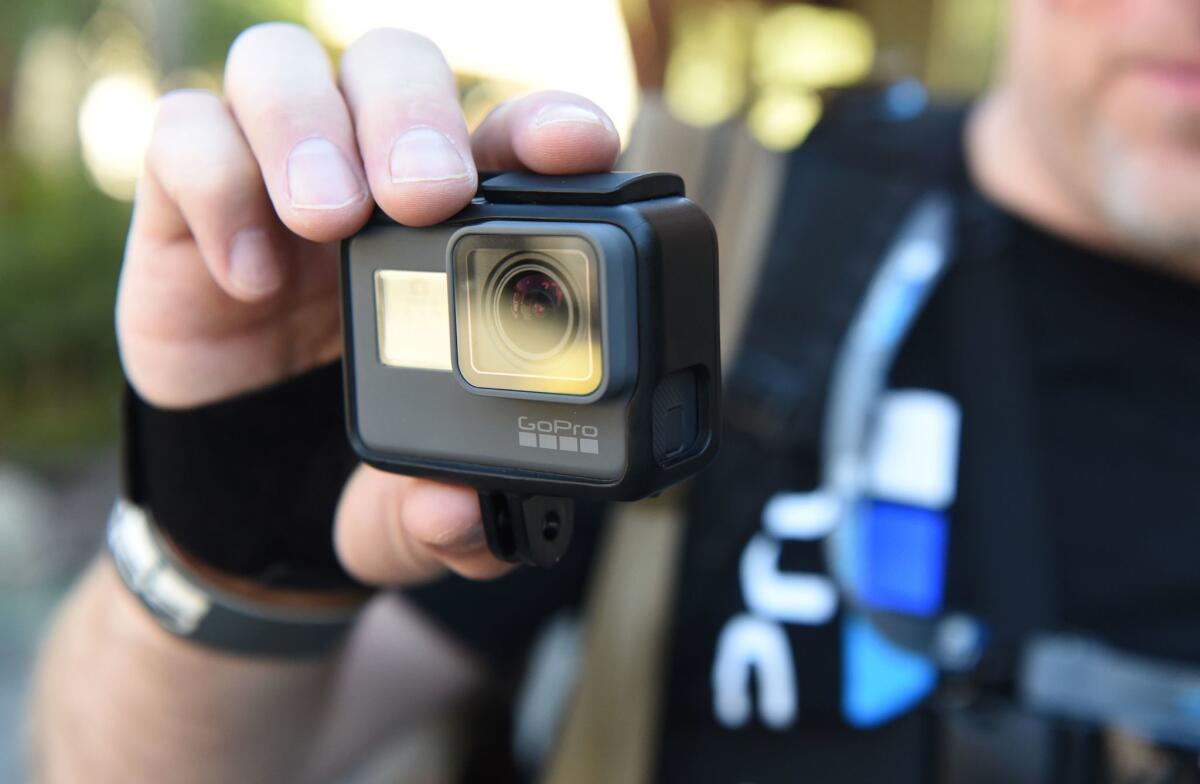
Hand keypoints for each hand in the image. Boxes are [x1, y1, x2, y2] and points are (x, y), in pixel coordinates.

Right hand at [116, 23, 619, 583]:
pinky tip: (248, 274)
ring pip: (284, 64)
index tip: (576, 146)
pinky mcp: (187, 203)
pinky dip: (215, 181)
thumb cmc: (353, 466)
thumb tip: (462, 512)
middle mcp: (373, 179)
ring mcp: (278, 179)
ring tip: (328, 221)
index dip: (547, 122)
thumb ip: (452, 527)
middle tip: (428, 196)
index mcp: (462, 228)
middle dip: (417, 115)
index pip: (513, 134)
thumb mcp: (412, 512)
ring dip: (310, 125)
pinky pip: (186, 132)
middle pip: (400, 66)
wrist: (247, 496)